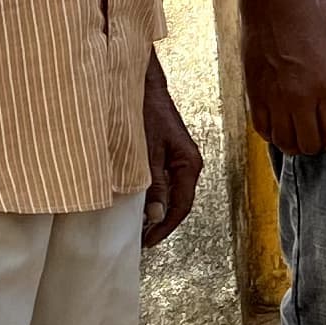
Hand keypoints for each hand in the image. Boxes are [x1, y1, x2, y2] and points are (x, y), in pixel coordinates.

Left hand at [139, 63, 205, 245]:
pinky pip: (162, 183)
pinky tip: (136, 202)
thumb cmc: (146, 110)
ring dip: (154, 210)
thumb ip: (152, 184)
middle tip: (141, 238)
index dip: (165, 227)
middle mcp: (187, 164)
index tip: (149, 241)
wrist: (142, 84)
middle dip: (160, 222)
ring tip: (137, 224)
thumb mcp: (146, 152)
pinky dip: (150, 196)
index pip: (181, 207)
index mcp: (189, 164)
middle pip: (177, 203)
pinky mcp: (165, 155)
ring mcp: (177, 160)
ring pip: (169, 194)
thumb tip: (155, 215)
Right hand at [240, 0, 325, 157]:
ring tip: (298, 136)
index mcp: (325, 87)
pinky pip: (262, 129)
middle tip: (317, 138)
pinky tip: (279, 128)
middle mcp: (299, 97)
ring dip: (294, 145)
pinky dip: (272, 135)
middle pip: (309, 143)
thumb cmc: (309, 25)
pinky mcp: (253, 94)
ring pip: (284, 142)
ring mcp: (274, 98)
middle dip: (316, 146)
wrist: (273, 6)